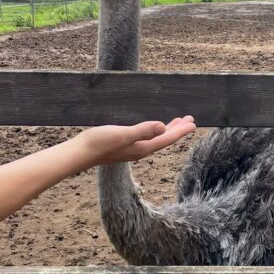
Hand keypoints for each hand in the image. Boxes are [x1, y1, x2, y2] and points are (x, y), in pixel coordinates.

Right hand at [74, 116, 195, 168]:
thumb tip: (163, 127)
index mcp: (143, 148)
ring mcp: (132, 149)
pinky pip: (147, 139)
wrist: (80, 153)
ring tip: (176, 123)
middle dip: (177, 130)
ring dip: (168, 131)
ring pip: (156, 139)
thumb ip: (143, 130)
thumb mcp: (123, 134)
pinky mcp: (125, 146)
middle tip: (190, 120)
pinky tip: (153, 129)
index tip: (193, 122)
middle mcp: (140, 150)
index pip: (167, 139)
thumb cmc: (99, 142)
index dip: (180, 131)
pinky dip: (155, 132)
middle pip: (164, 140)